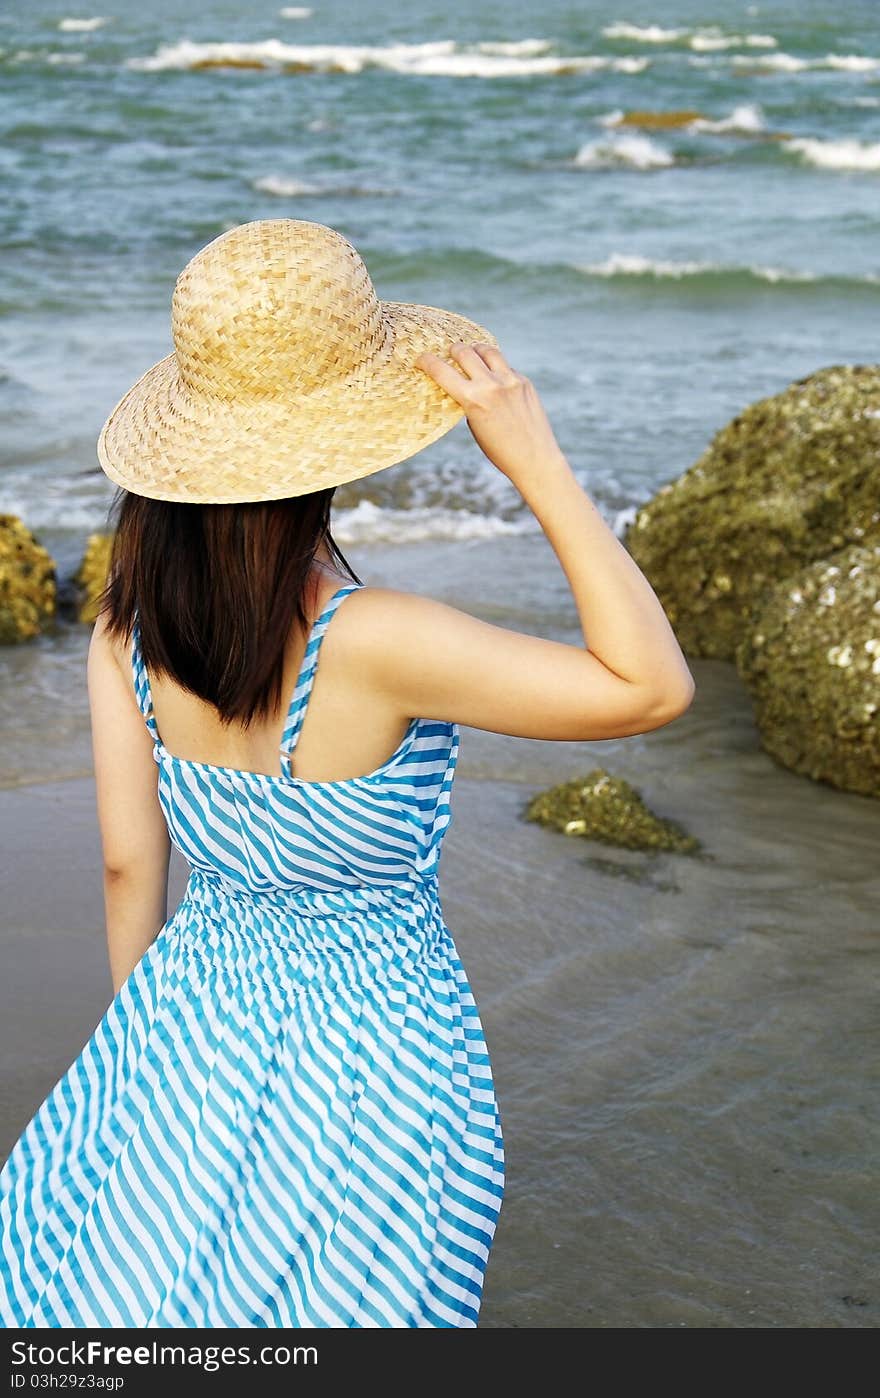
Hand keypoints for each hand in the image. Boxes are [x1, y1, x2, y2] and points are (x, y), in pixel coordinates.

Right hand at [415, 343, 567, 491]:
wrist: (534, 459)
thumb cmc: (500, 450)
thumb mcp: (474, 425)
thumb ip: (468, 399)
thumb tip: (464, 379)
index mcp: (473, 399)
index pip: (442, 371)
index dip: (426, 361)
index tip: (420, 359)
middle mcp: (491, 385)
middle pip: (464, 352)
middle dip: (453, 350)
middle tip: (450, 353)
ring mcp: (511, 381)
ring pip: (487, 350)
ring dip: (475, 350)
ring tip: (472, 353)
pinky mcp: (524, 382)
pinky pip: (505, 366)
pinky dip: (496, 367)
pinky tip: (494, 377)